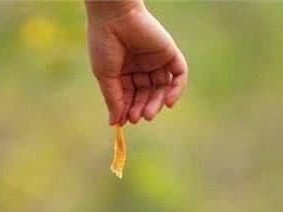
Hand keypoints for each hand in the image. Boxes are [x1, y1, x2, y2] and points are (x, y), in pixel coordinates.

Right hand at [85, 0, 187, 124]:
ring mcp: (156, 60)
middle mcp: (141, 67)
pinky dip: (176, 90)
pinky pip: (179, 74)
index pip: (130, 97)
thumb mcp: (106, 76)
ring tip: (148, 114)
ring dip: (156, 103)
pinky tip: (168, 103)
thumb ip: (113, 99)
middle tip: (137, 117)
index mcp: (124, 72)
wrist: (113, 16)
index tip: (125, 121)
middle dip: (143, 108)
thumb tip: (114, 123)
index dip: (129, 110)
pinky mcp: (168, 52)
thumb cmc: (104, 43)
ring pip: (162, 89)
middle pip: (147, 95)